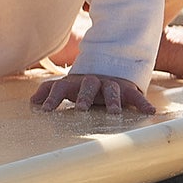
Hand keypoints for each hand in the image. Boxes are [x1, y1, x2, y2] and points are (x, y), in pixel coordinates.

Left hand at [30, 72, 155, 115]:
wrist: (111, 69)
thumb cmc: (83, 86)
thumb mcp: (67, 87)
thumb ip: (49, 92)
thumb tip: (32, 102)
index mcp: (75, 83)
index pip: (60, 88)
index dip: (53, 98)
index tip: (46, 110)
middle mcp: (92, 82)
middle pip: (87, 86)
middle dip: (84, 96)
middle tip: (81, 109)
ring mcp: (111, 84)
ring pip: (112, 89)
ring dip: (113, 100)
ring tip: (115, 113)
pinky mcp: (128, 89)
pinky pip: (136, 95)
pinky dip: (143, 103)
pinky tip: (150, 112)